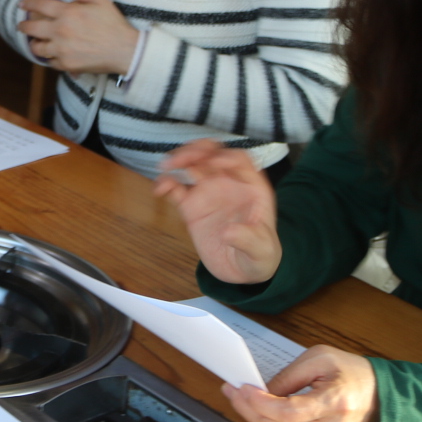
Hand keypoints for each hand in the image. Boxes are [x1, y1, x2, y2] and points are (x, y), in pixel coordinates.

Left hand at [16, 0, 140, 74]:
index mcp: (67, 13)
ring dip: (35, 44)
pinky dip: (51, 58)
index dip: (29, 4)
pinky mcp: (67, 65)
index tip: (22, 5)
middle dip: (24, 26)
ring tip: (36, 42)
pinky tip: (53, 55)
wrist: (126, 50)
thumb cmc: (113, 24)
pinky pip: (51, 62)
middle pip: (32, 28)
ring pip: (37, 48)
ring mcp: (62, 49)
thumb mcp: (99, 0)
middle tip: (21, 26)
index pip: (40, 6)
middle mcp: (61, 31)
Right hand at [153, 140, 280, 284]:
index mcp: (251, 188)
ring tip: (166, 167)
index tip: (214, 163)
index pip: (240, 161)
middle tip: (182, 159)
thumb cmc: (258, 256)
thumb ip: (249, 240)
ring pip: (193, 164)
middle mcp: (229, 184)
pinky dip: (166, 184)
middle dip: (198, 151)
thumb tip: (229, 232)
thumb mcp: (261, 252)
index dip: (227, 157)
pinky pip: (176, 188)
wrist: (241, 270)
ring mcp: (209, 193)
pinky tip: (159, 190)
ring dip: (179, 160)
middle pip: (213, 155)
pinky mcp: (191, 206)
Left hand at [221, 345, 378, 421]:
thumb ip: (288, 376)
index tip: (240, 387)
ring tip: (242, 396)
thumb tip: (260, 391)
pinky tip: (263, 409)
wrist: (383, 399)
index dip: (259, 402)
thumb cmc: (354, 374)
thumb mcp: (320, 358)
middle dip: (247, 408)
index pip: (288, 412)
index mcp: (335, 403)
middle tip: (231, 390)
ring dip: (255, 416)